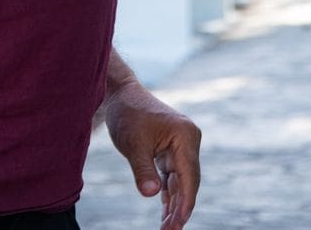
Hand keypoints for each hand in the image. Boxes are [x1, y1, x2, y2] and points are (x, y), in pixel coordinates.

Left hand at [103, 78, 201, 229]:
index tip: (178, 225)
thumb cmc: (128, 114)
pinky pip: (172, 176)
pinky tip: (166, 212)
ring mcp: (181, 145)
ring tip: (167, 228)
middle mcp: (189, 141)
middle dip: (180, 208)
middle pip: (188, 181)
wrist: (120, 94)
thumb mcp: (133, 144)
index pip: (190, 176)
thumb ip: (143, 170)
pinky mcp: (171, 150)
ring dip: (174, 204)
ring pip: (180, 181)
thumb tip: (152, 195)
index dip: (185, 203)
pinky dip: (168, 193)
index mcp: (186, 136)